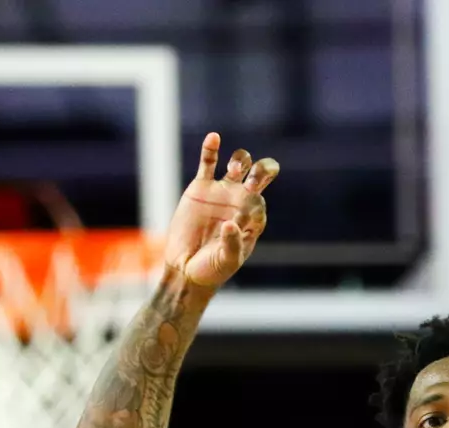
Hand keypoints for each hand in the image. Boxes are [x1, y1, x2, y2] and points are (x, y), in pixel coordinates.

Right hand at [164, 132, 278, 288]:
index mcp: (253, 219)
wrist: (185, 267)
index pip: (260, 203)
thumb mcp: (226, 261)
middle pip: (259, 176)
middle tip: (255, 178)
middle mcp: (242, 201)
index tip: (240, 218)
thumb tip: (231, 224)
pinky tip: (214, 137)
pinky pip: (208, 163)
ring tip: (234, 168)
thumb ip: (232, 244)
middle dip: (263, 171)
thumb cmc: (212, 268)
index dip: (255, 204)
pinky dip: (211, 149)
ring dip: (241, 161)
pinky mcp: (201, 187)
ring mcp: (222, 192)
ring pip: (238, 165)